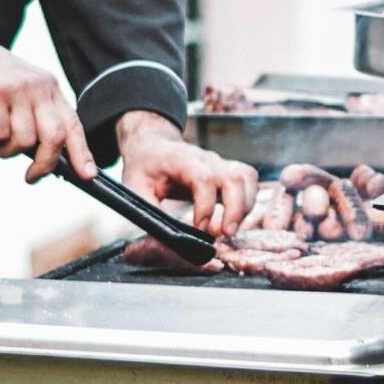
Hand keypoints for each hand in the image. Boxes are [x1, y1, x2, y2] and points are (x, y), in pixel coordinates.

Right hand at [0, 0, 95, 182]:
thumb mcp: (19, 87)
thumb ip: (35, 113)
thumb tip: (45, 154)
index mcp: (48, 86)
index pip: (73, 124)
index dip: (82, 152)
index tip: (88, 174)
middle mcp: (37, 87)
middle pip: (55, 138)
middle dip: (45, 165)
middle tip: (31, 177)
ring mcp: (16, 91)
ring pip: (24, 141)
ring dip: (5, 150)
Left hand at [117, 111, 257, 235]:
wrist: (152, 147)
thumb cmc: (144, 167)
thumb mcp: (135, 188)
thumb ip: (149, 211)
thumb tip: (166, 236)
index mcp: (180, 160)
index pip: (203, 178)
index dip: (206, 204)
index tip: (199, 227)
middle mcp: (205, 159)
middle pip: (232, 177)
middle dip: (235, 209)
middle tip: (226, 234)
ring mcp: (219, 163)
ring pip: (246, 178)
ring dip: (245, 206)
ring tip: (231, 229)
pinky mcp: (227, 170)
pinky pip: (249, 181)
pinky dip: (248, 201)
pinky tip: (235, 218)